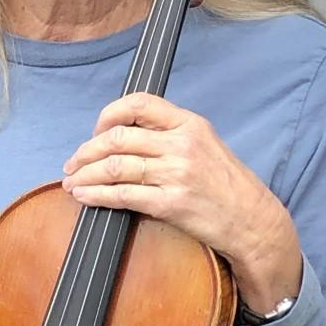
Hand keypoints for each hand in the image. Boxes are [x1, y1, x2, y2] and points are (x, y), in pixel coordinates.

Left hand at [62, 93, 301, 314]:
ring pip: (114, 166)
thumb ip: (171, 135)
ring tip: (73, 181)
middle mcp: (182, 145)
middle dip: (86, 151)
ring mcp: (176, 174)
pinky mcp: (170, 203)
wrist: (252, 221)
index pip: (139, 104)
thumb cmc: (228, 186)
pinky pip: (121, 195)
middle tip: (73, 162)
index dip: (109, 114)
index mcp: (190, 124)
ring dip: (84, 174)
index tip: (96, 131)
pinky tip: (85, 196)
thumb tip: (125, 135)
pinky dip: (96, 195)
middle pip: (118, 137)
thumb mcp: (206, 145)